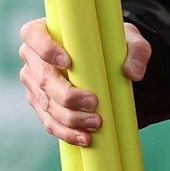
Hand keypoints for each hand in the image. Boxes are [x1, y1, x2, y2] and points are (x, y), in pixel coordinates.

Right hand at [18, 17, 150, 147]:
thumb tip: (132, 72)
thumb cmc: (110, 44)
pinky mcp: (42, 105)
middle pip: (42, 78)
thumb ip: (137, 50)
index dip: (45, 49)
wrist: (105, 64)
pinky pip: (50, 122)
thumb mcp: (128, 39)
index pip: (33, 35)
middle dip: (67, 95)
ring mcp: (34, 84)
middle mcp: (33, 58)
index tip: (68, 62)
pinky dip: (67, 132)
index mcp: (42, 32)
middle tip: (94, 102)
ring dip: (70, 118)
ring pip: (46, 104)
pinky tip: (85, 138)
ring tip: (96, 123)